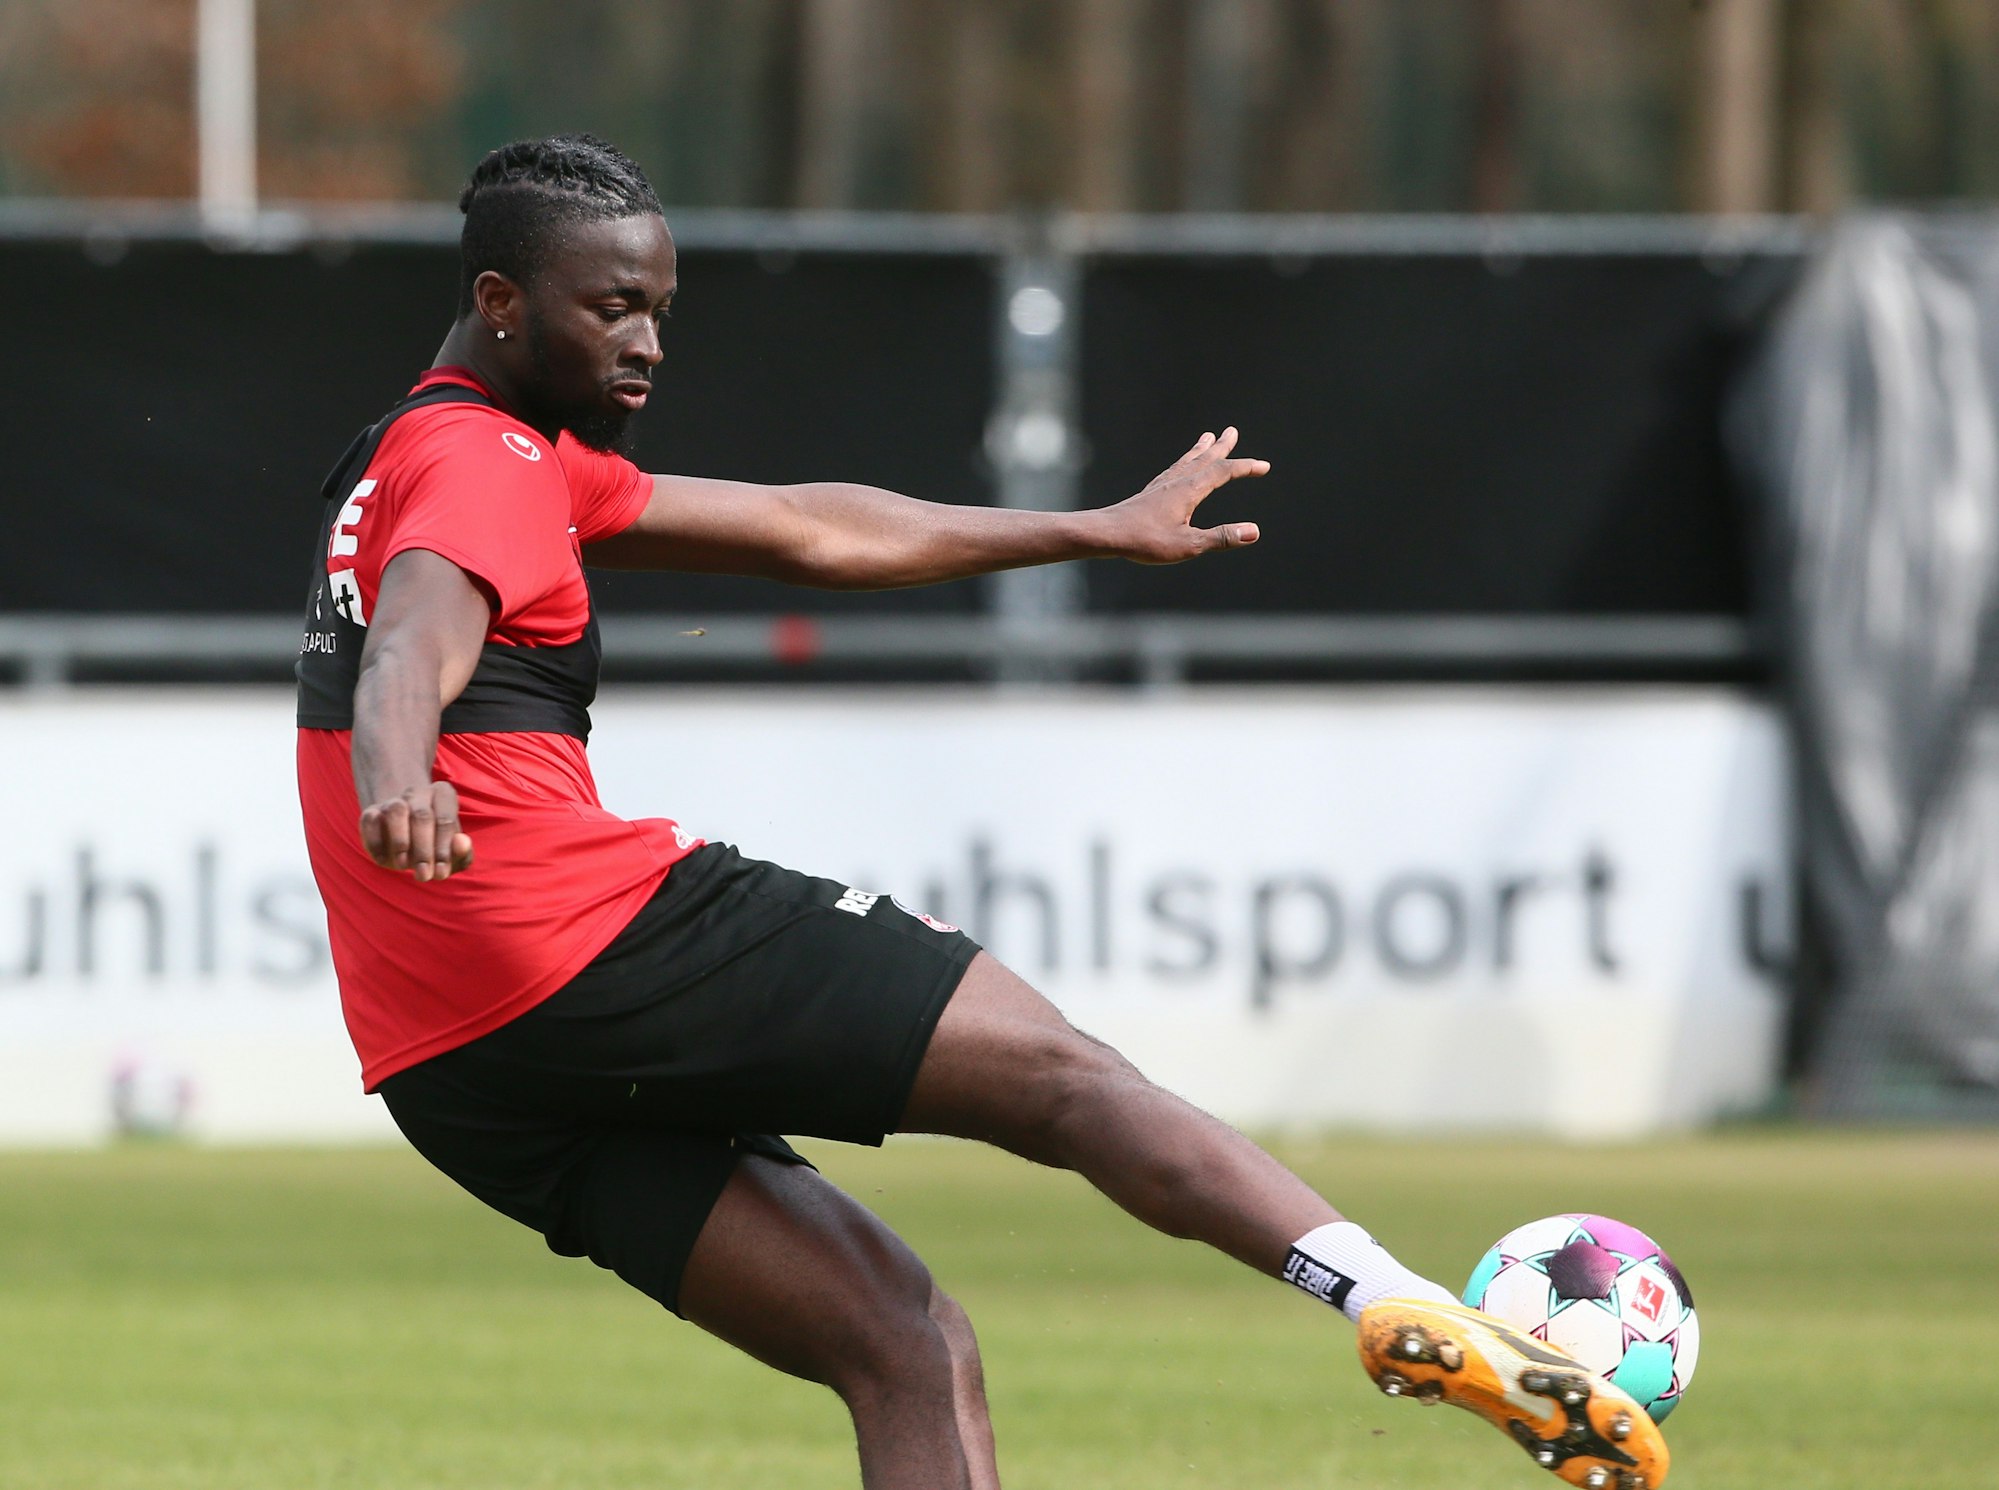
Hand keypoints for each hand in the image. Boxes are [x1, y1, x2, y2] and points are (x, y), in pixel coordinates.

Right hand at [359, 782, 473, 882]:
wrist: (407, 838)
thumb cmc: (436, 846)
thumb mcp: (453, 853)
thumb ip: (462, 851)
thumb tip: (462, 843)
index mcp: (443, 795)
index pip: (445, 819)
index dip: (444, 849)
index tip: (441, 874)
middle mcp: (418, 793)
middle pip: (422, 816)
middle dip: (424, 850)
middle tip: (424, 876)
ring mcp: (394, 801)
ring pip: (396, 811)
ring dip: (400, 841)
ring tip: (403, 866)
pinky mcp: (371, 812)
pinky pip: (370, 821)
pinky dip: (375, 842)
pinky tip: (383, 861)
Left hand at [1102, 427, 1268, 563]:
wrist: (1106, 533)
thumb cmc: (1145, 541)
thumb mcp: (1188, 544)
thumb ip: (1221, 537)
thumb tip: (1254, 532)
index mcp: (1189, 490)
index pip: (1223, 472)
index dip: (1245, 468)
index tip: (1264, 466)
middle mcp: (1176, 481)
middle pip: (1204, 458)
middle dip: (1221, 446)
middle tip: (1232, 431)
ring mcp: (1162, 485)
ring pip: (1187, 461)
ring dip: (1201, 450)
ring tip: (1208, 438)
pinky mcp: (1151, 492)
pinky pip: (1173, 469)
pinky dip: (1184, 462)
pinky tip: (1180, 468)